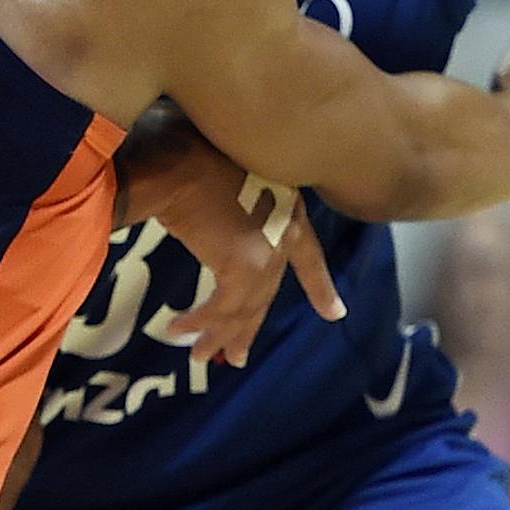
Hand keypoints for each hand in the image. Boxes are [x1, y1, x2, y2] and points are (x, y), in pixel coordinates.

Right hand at [118, 107, 342, 367]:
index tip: (334, 314)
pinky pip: (220, 309)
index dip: (319, 286)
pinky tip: (175, 329)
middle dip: (247, 328)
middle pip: (267, 291)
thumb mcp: (228, 177)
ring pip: (244, 307)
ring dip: (218, 335)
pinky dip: (198, 323)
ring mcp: (270, 251)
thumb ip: (234, 201)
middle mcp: (287, 232)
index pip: (309, 256)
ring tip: (199, 357)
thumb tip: (213, 211)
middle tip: (237, 357)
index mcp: (289, 207)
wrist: (181, 157)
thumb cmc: (193, 152)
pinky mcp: (245, 267)